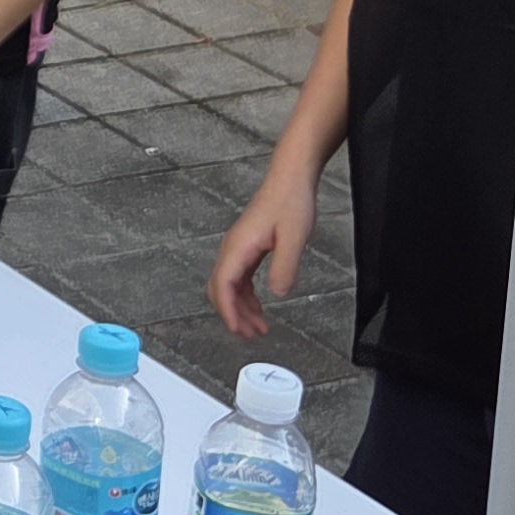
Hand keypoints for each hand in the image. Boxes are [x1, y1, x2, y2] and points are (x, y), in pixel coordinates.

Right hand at [209, 162, 321, 337]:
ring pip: (230, 286)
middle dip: (232, 315)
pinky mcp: (248, 247)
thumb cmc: (290, 202)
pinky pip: (240, 278)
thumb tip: (277, 294)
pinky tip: (259, 307)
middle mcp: (233, 249)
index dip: (228, 311)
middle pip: (221, 289)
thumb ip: (285, 267)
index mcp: (239, 247)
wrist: (290, 179)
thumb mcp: (294, 237)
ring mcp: (239, 248)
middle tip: (250, 335)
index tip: (236, 330)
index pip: (224, 285)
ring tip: (258, 327)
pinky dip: (246, 296)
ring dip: (240, 308)